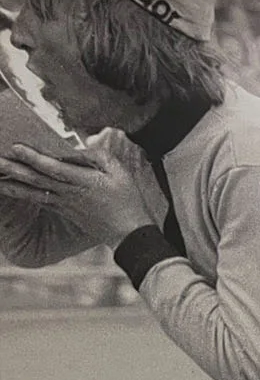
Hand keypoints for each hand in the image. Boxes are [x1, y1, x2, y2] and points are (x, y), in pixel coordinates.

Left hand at [0, 140, 157, 246]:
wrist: (128, 232)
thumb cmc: (127, 200)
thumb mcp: (120, 172)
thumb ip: (98, 156)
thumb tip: (77, 149)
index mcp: (84, 181)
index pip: (54, 168)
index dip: (34, 158)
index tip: (16, 147)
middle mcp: (70, 193)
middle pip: (37, 180)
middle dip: (14, 169)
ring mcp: (64, 204)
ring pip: (33, 192)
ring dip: (12, 185)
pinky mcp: (63, 211)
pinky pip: (39, 201)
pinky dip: (23, 195)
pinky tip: (11, 190)